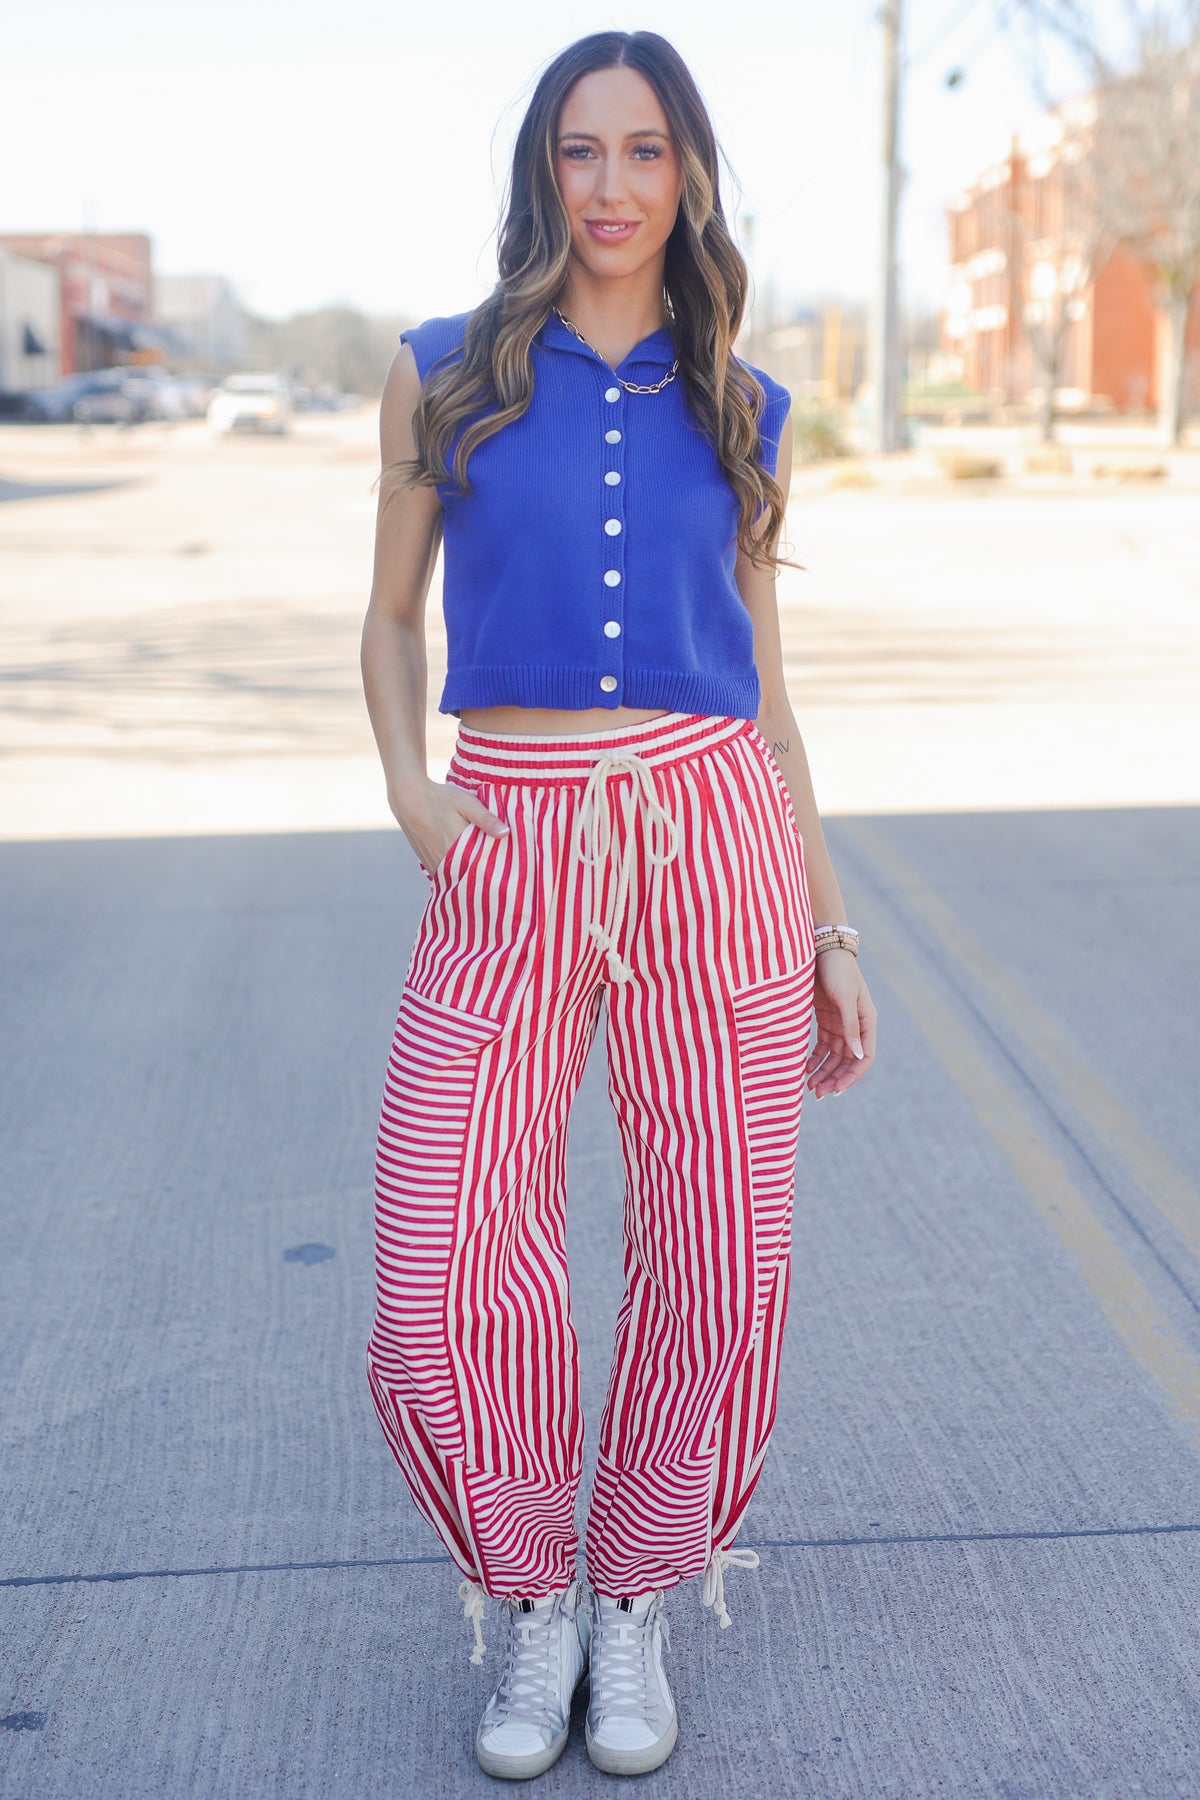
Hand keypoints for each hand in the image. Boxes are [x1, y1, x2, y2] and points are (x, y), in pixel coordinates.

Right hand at [389, 777, 508, 875]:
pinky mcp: (428, 865)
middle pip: (471, 876)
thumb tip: (506, 833)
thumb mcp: (467, 803)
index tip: (507, 869)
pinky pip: (447, 876)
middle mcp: (445, 861)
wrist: (409, 799)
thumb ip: (486, 819)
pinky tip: (467, 867)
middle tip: (501, 873)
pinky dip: (457, 874)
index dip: (495, 870)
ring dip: (470, 876)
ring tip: (486, 871)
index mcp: (457, 848)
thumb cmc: (440, 798)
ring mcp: (435, 865)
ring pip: (458, 878)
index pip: (482, 868)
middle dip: (485, 875)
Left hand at [806, 948, 876, 1099]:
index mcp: (867, 1021)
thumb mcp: (844, 999)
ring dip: (824, 1071)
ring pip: (834, 1056)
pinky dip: (815, 1058)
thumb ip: (850, 1027)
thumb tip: (857, 1057)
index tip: (836, 1090)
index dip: (851, 1076)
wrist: (821, 948)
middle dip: (834, 1078)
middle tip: (818, 1094)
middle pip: (848, 1060)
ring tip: (810, 1086)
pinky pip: (822, 1045)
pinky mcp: (826, 1018)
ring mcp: (840, 1022)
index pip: (864, 1058)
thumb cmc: (837, 971)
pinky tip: (805, 1069)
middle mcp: (856, 1025)